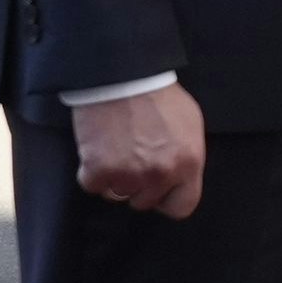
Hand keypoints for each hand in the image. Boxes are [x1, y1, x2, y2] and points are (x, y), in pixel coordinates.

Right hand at [72, 84, 208, 218]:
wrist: (121, 75)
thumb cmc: (157, 95)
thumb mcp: (190, 123)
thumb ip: (187, 155)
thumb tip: (180, 175)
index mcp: (188, 164)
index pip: (182, 207)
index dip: (167, 199)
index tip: (158, 188)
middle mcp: (160, 175)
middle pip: (144, 202)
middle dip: (137, 185)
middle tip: (131, 156)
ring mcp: (128, 175)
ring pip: (116, 195)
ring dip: (114, 178)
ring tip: (115, 148)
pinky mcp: (98, 171)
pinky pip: (92, 185)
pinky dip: (91, 171)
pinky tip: (98, 148)